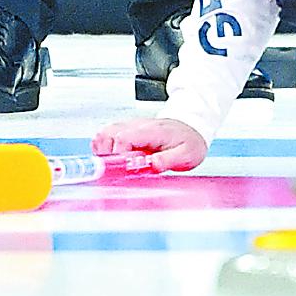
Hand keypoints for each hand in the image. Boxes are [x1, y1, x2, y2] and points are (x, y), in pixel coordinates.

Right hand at [94, 113, 208, 173]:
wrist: (192, 128)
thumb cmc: (189, 142)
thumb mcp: (186, 155)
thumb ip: (167, 160)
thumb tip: (151, 164)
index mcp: (151, 132)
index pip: (124, 138)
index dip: (118, 155)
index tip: (122, 169)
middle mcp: (137, 126)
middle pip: (107, 134)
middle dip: (106, 154)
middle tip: (115, 170)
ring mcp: (130, 126)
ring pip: (104, 133)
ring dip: (102, 150)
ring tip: (112, 165)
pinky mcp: (127, 130)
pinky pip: (107, 134)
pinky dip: (103, 146)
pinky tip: (112, 158)